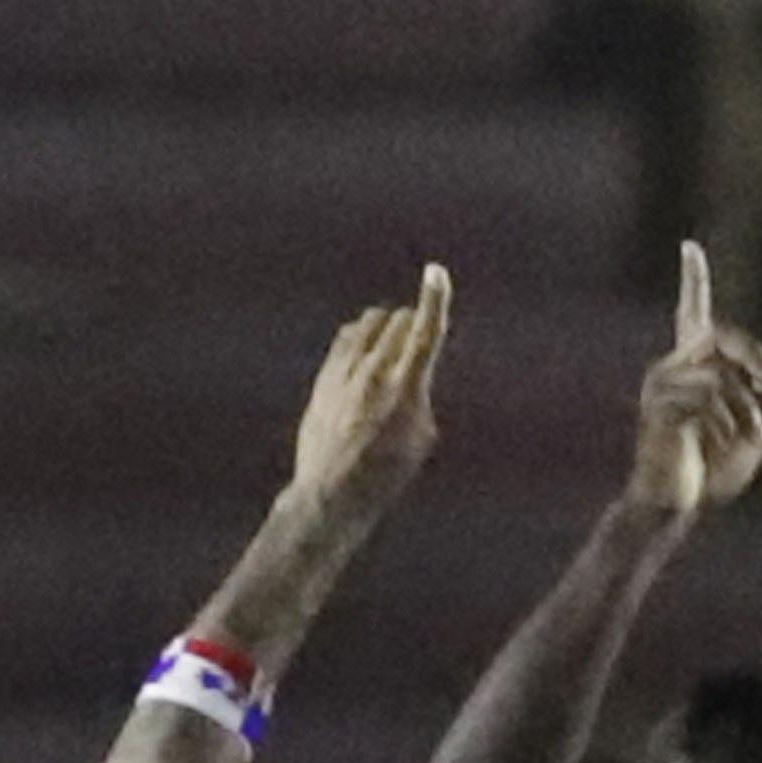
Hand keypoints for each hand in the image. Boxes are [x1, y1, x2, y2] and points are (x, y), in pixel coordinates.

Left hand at [288, 265, 449, 506]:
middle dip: (414, 322)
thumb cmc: (386, 473)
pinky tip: (367, 350)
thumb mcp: (421, 438)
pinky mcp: (325, 376)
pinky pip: (347, 338)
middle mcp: (373, 372)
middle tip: (421, 337)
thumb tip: (414, 375)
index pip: (424, 332)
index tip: (436, 272)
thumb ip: (421, 396)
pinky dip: (363, 337)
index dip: (435, 299)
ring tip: (395, 346)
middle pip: (398, 321)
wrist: (332, 491)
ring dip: (388, 326)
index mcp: (405, 388)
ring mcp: (344, 371)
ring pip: (370, 323)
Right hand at [629, 239, 761, 519]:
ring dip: (748, 408)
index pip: (692, 313)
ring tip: (753, 440)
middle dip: (757, 366)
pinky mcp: (658, 410)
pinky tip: (732, 446)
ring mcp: (660, 386)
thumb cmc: (712, 471)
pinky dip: (730, 422)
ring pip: (720, 373)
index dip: (692, 281)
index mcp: (691, 368)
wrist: (674, 506)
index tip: (690, 247)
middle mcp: (669, 368)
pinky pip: (707, 397)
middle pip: (721, 338)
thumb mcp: (752, 431)